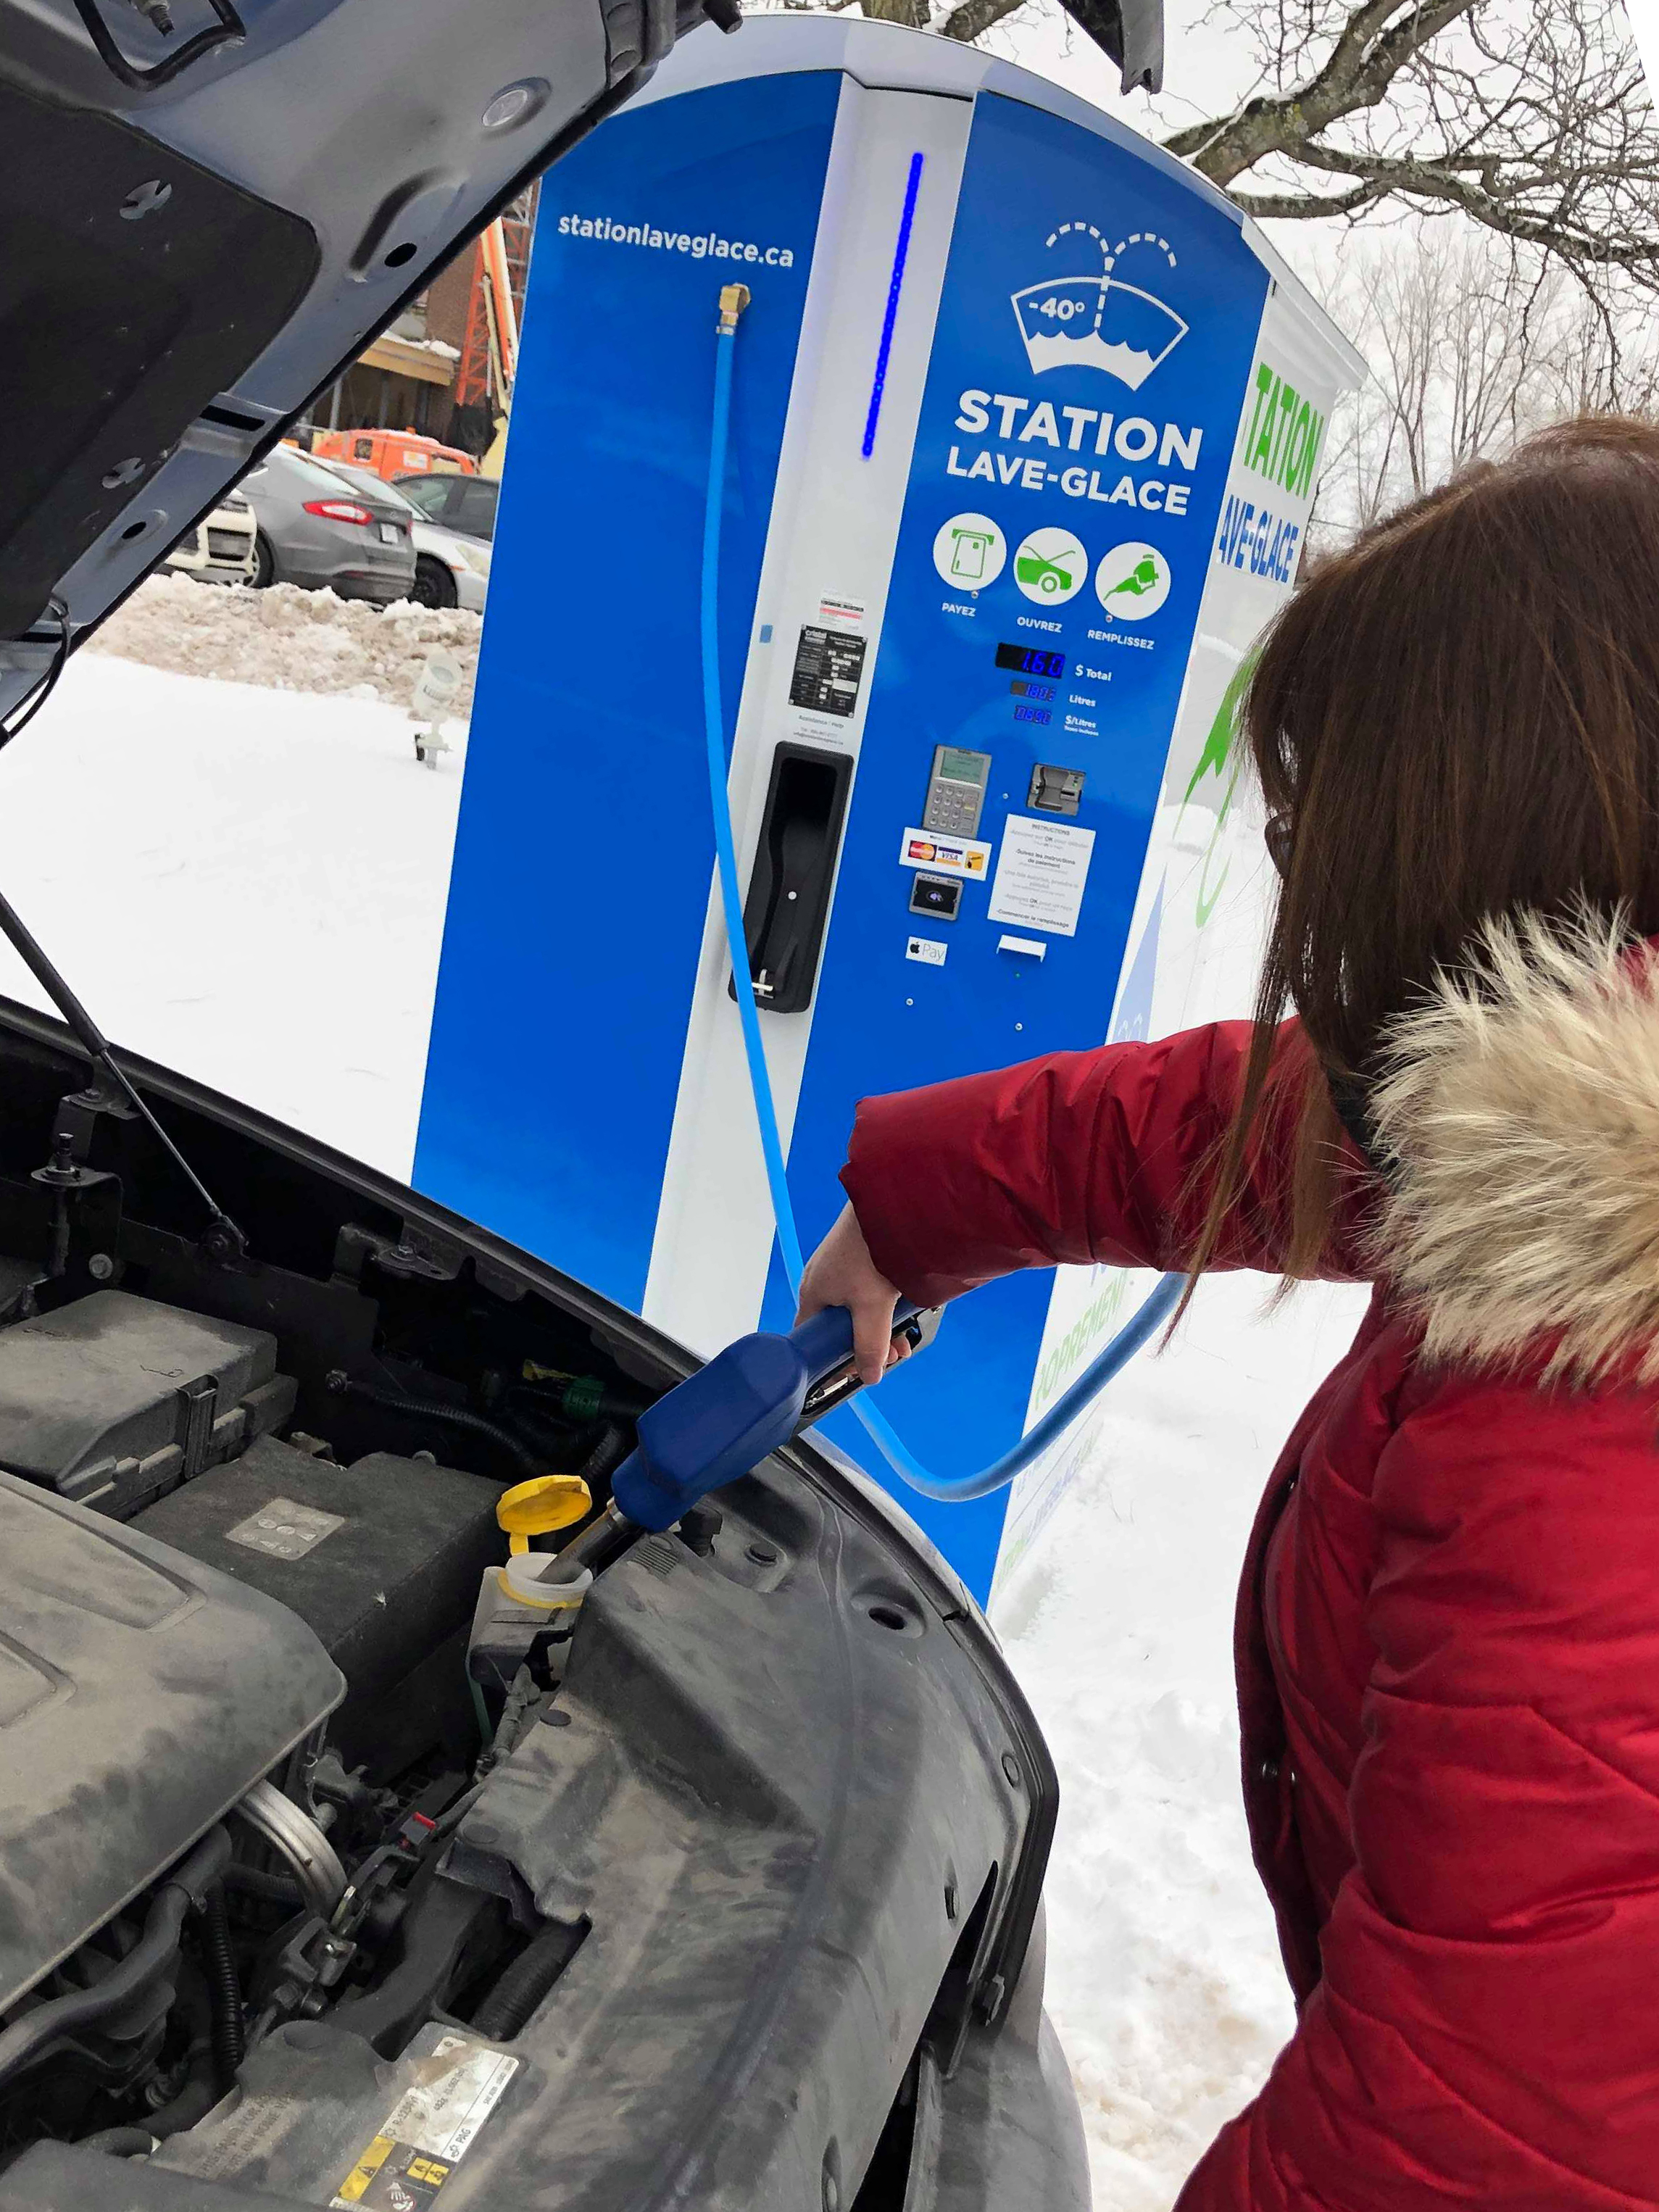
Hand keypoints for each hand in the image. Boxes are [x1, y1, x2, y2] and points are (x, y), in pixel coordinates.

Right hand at [797, 1204, 908, 1387]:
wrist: (891, 1203)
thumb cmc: (872, 1253)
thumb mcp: (872, 1308)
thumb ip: (871, 1345)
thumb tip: (870, 1377)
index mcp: (813, 1294)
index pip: (811, 1338)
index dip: (831, 1358)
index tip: (855, 1370)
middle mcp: (822, 1280)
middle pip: (840, 1326)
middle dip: (867, 1344)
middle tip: (892, 1356)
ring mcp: (842, 1266)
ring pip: (859, 1309)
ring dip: (881, 1327)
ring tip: (904, 1340)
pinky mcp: (861, 1254)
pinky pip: (869, 1289)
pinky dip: (886, 1305)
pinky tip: (906, 1312)